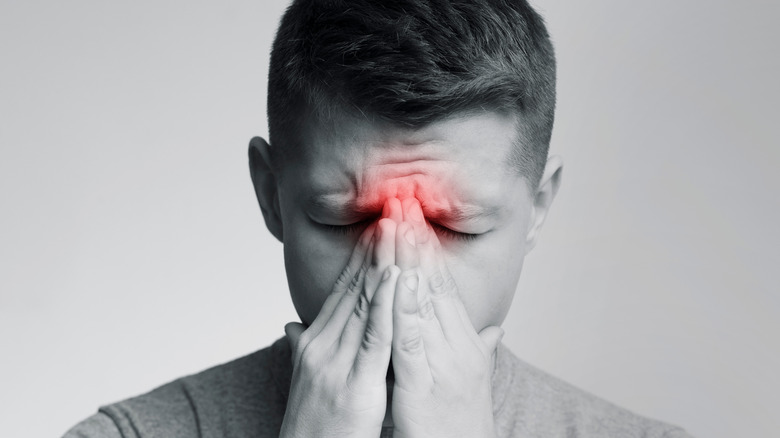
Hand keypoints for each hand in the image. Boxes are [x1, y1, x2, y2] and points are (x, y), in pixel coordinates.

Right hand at [280, 213, 399, 437]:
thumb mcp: (306, 380)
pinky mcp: (355, 382)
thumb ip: (301, 348)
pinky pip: (374, 337)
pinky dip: (386, 305)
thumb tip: (291, 325)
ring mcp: (336, 361)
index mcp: (315, 342)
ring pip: (363, 302)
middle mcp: (321, 344)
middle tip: (392, 210)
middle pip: (353, 286)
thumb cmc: (311, 426)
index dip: (362, 257)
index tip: (379, 226)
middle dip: (375, 248)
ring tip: (397, 227)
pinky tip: (398, 278)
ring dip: (382, 262)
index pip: (342, 290)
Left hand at [389, 198, 503, 437]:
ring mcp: (443, 364)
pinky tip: (396, 281)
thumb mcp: (471, 379)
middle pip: (434, 284)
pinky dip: (405, 309)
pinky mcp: (423, 386)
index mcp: (462, 342)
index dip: (426, 248)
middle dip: (417, 240)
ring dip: (409, 261)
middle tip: (403, 198)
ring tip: (397, 223)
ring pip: (423, 303)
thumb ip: (480, 348)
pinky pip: (412, 342)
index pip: (442, 285)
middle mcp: (458, 346)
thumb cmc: (461, 423)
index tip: (412, 214)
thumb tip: (496, 330)